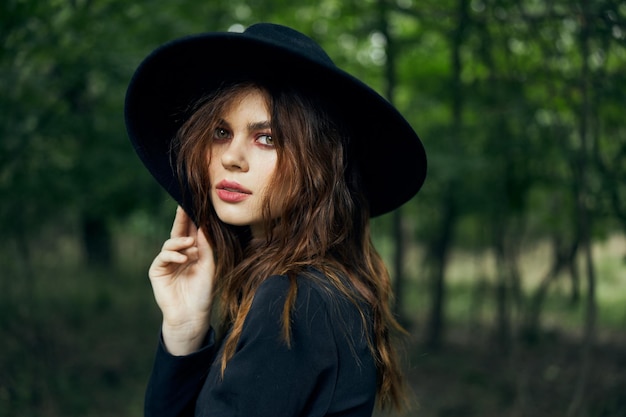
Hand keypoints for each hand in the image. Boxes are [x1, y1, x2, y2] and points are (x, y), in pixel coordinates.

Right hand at [149, 206, 214, 354]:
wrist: (192, 315)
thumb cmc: (202, 293)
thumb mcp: (208, 266)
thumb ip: (205, 247)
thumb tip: (203, 226)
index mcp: (192, 252)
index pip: (192, 232)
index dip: (193, 219)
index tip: (197, 203)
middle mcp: (179, 255)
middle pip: (178, 232)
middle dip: (181, 219)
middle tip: (183, 204)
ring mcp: (167, 263)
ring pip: (170, 243)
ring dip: (180, 242)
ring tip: (190, 246)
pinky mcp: (157, 271)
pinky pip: (163, 257)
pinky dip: (173, 255)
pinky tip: (183, 259)